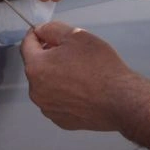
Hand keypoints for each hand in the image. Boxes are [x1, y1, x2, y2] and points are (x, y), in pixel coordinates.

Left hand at [20, 21, 140, 130]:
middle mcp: (36, 90)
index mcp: (35, 67)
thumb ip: (51, 29)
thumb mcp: (75, 35)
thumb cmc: (99, 67)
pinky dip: (63, 92)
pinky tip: (81, 88)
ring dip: (55, 74)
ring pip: (46, 83)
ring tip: (78, 70)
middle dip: (48, 55)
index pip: (27, 44)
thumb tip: (40, 30)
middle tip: (69, 51)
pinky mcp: (60, 120)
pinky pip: (56, 100)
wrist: (122, 100)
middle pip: (36, 65)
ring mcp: (47, 107)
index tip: (44, 32)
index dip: (36, 34)